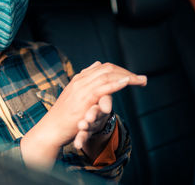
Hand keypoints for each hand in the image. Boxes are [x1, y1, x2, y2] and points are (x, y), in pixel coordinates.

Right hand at [21, 61, 146, 167]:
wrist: (52, 127)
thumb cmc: (64, 116)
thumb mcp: (74, 96)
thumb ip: (86, 82)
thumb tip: (97, 65)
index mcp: (79, 78)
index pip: (103, 67)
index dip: (120, 70)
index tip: (134, 77)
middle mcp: (81, 80)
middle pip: (108, 68)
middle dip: (127, 72)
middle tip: (142, 79)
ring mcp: (82, 88)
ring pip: (108, 75)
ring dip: (127, 76)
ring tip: (141, 80)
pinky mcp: (85, 98)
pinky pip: (104, 87)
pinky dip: (118, 82)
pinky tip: (129, 82)